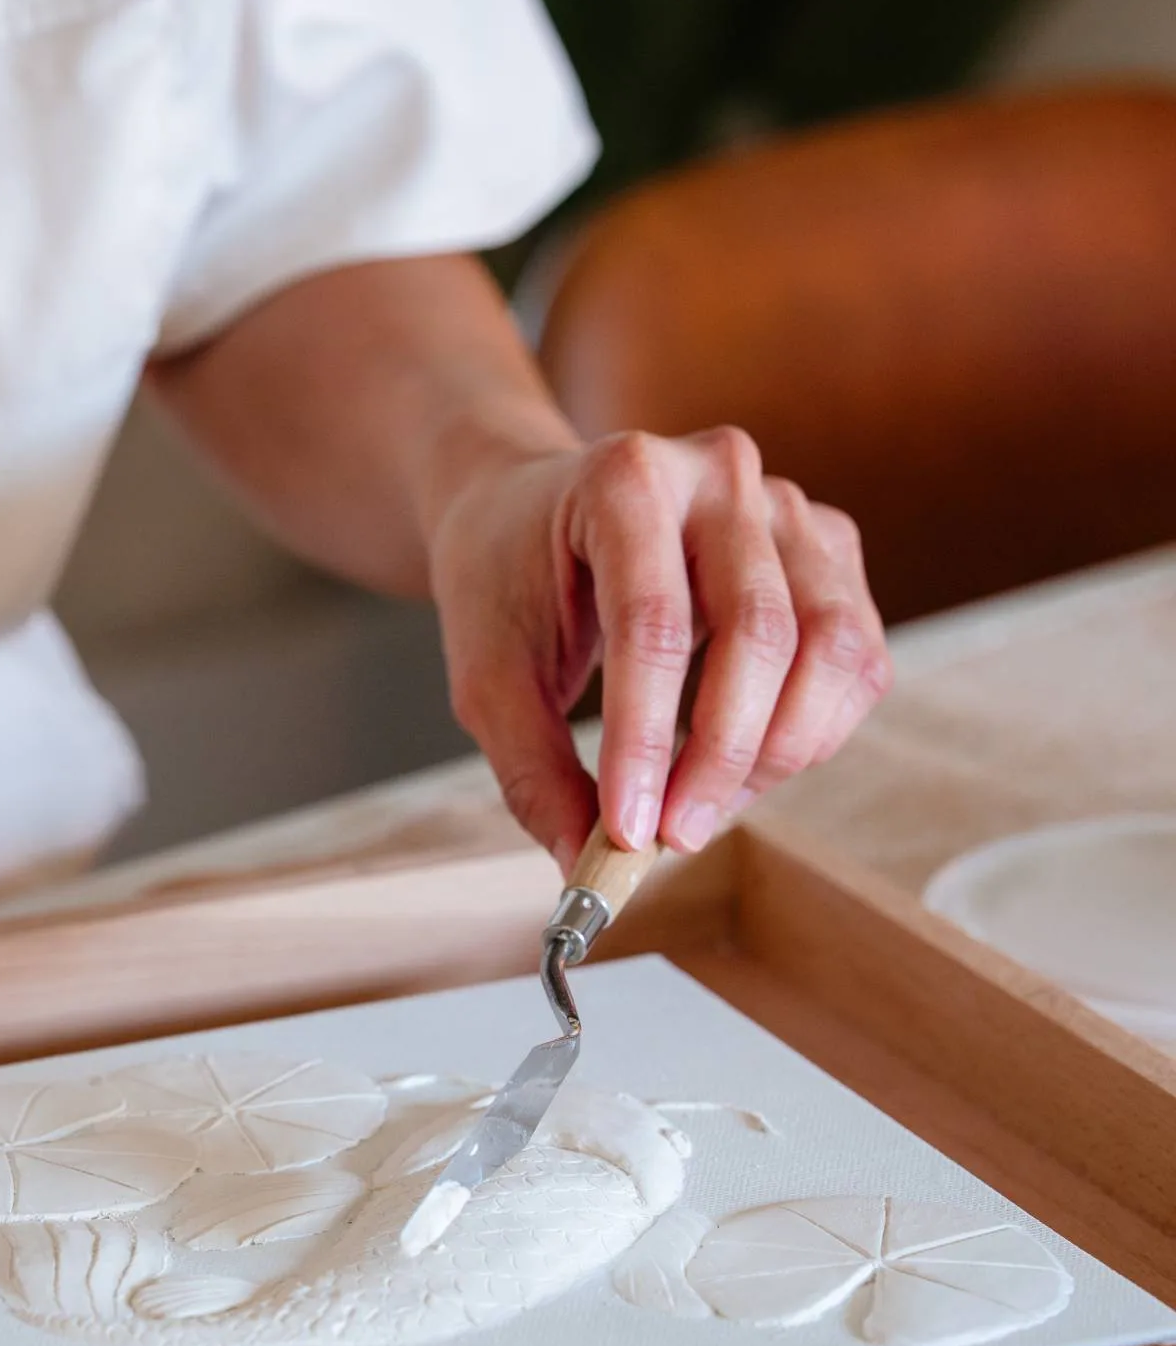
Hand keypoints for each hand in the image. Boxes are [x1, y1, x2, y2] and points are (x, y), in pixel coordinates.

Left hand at [429, 426, 891, 866]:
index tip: (627, 830)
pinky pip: (857, 657)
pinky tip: (747, 763)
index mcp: (625, 479)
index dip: (645, 741)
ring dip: (779, 751)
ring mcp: (788, 507)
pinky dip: (814, 730)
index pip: (653, 623)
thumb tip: (589, 869)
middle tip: (671, 836)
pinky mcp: (828, 551)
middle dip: (722, 757)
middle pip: (762, 631)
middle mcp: (720, 476)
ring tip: (704, 804)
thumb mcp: (488, 676)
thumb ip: (533, 771)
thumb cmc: (507, 577)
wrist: (529, 509)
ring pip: (832, 646)